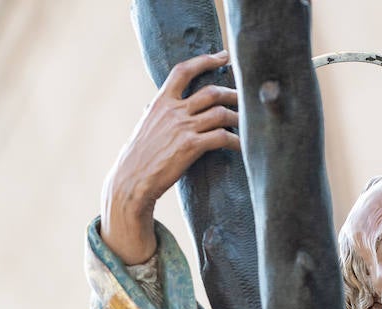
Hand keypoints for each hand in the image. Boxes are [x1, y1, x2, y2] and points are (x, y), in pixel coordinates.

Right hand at [100, 50, 240, 264]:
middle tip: (245, 97)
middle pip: (211, 92)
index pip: (183, 71)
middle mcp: (173, 110)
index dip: (204, 60)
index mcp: (160, 102)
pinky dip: (237, 141)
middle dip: (232, 93)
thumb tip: (151, 107)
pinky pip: (222, 137)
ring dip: (239, 118)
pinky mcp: (191, 146)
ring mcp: (183, 127)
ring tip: (249, 123)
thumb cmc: (138, 157)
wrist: (132, 180)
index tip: (222, 56)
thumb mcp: (144, 126)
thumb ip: (154, 114)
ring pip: (221, 113)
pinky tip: (244, 146)